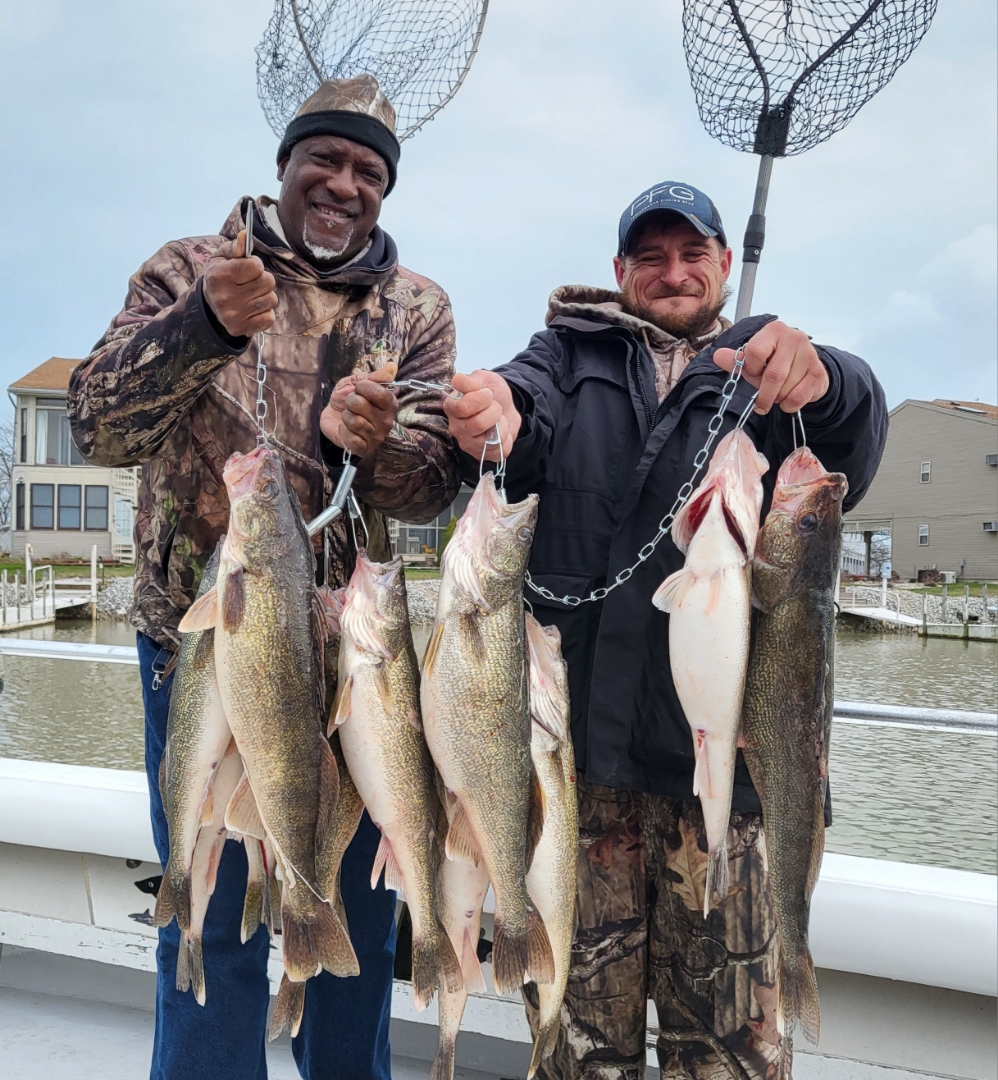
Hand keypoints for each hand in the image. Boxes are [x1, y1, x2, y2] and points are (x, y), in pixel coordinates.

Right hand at [202, 230, 277, 337]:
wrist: (209, 308)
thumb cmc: (220, 277)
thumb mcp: (221, 258)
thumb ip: (234, 247)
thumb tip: (245, 235)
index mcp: (219, 276)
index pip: (256, 266)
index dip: (255, 265)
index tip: (247, 268)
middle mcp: (225, 297)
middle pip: (268, 282)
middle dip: (262, 280)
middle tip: (249, 283)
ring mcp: (233, 315)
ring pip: (271, 300)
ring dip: (265, 296)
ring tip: (251, 296)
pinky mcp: (241, 329)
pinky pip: (270, 318)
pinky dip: (265, 313)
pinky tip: (252, 310)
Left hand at [320, 362, 398, 458]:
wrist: (332, 417)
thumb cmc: (347, 398)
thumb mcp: (358, 382)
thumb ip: (375, 376)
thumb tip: (392, 366)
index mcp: (390, 404)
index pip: (381, 393)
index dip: (364, 387)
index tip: (358, 387)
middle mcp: (387, 422)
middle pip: (362, 405)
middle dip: (350, 401)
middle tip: (351, 404)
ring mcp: (377, 437)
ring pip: (355, 421)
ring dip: (346, 417)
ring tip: (348, 417)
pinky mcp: (365, 449)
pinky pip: (352, 439)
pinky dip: (344, 432)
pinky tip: (347, 430)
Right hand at [443, 370, 520, 462]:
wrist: (506, 406)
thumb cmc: (491, 393)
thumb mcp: (482, 379)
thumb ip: (471, 380)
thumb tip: (458, 381)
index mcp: (451, 407)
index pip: (463, 407)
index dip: (482, 398)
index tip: (488, 393)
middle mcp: (455, 428)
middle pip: (477, 424)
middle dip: (494, 411)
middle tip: (496, 406)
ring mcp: (468, 444)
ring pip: (490, 439)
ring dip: (502, 425)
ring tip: (498, 419)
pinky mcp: (482, 455)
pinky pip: (500, 450)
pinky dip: (507, 438)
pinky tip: (501, 431)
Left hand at [714, 321, 828, 413]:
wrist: (806, 371)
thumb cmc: (775, 365)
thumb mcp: (753, 362)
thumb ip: (736, 360)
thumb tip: (717, 356)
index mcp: (773, 330)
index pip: (754, 352)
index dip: (751, 369)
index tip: (754, 373)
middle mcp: (794, 337)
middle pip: (773, 375)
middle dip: (765, 394)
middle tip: (761, 404)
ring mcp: (810, 354)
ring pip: (786, 388)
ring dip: (778, 399)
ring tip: (778, 394)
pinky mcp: (819, 373)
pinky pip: (798, 397)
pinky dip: (789, 405)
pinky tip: (788, 399)